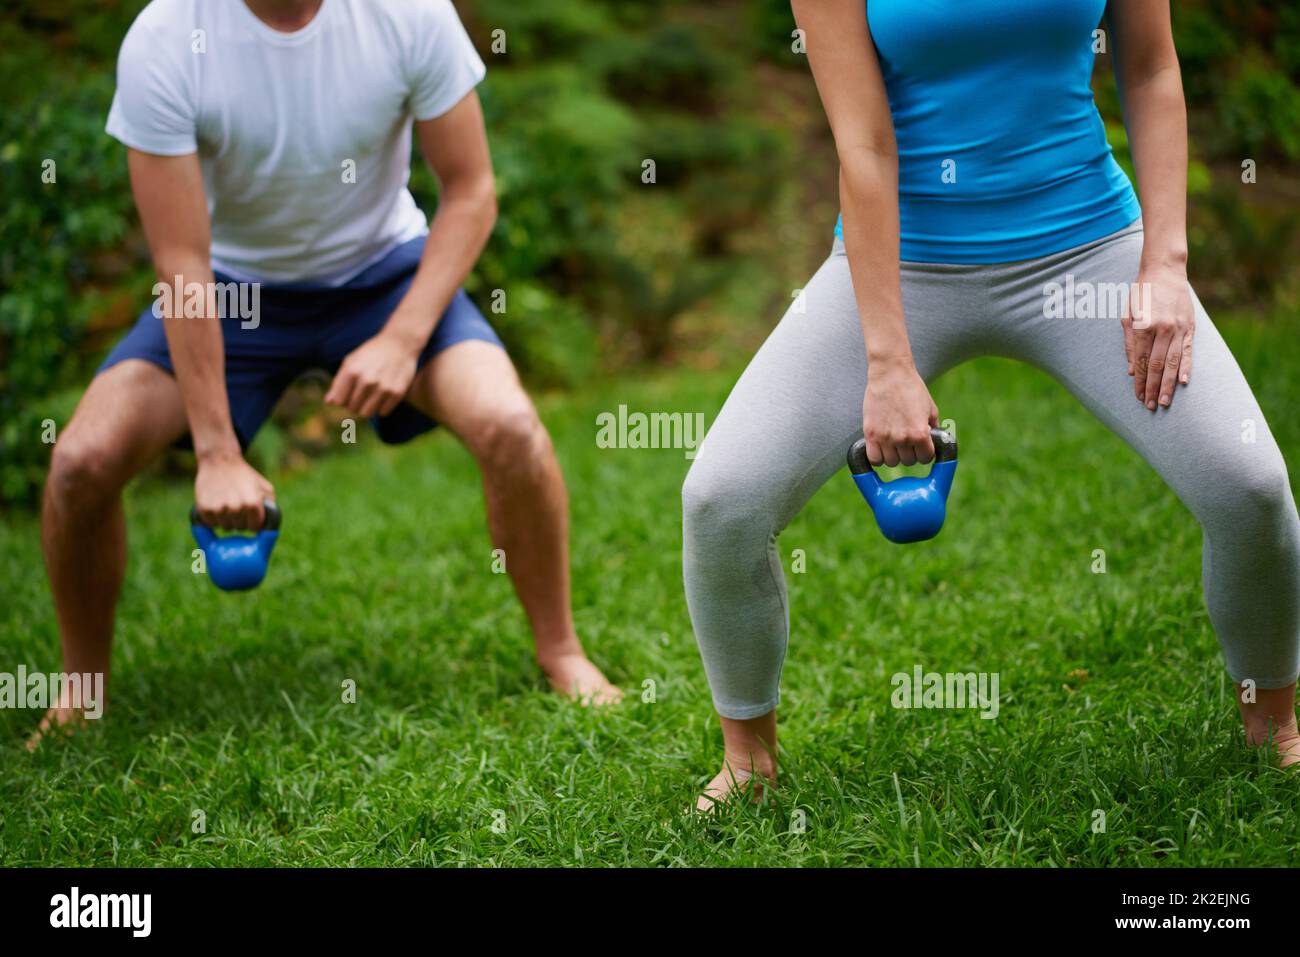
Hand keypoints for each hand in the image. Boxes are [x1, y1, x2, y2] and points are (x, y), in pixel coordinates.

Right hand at [194, 453, 274, 529]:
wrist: (219, 461)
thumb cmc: (244, 475)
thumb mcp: (265, 487)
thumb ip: (270, 507)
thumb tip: (270, 527)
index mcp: (253, 503)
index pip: (255, 527)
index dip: (253, 522)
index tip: (251, 516)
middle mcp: (236, 507)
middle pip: (240, 528)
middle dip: (241, 520)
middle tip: (238, 506)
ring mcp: (219, 508)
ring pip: (225, 527)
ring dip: (227, 520)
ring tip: (227, 504)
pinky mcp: (204, 508)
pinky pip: (211, 523)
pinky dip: (213, 518)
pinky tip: (216, 504)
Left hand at [324, 331, 419, 417]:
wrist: (399, 344)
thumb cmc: (370, 353)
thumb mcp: (351, 362)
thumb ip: (338, 383)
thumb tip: (328, 403)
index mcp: (352, 371)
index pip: (339, 402)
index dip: (342, 398)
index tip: (349, 391)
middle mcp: (367, 380)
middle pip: (352, 409)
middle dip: (355, 403)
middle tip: (362, 391)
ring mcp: (383, 387)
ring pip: (367, 414)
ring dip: (367, 407)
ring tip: (371, 395)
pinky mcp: (397, 393)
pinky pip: (383, 412)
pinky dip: (382, 406)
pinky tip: (384, 393)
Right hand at [863, 357, 938, 465]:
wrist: (890, 374)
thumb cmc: (912, 388)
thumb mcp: (931, 408)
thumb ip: (933, 428)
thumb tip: (934, 443)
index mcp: (920, 432)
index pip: (926, 458)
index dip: (925, 453)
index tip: (922, 447)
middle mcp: (903, 438)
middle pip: (908, 461)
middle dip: (910, 453)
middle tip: (907, 442)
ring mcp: (885, 437)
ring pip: (891, 462)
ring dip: (894, 455)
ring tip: (894, 443)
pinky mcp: (871, 434)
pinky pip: (874, 458)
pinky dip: (878, 457)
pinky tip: (881, 448)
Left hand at [1123, 266, 1194, 409]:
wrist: (1165, 271)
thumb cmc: (1141, 294)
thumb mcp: (1126, 315)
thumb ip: (1128, 343)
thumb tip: (1130, 371)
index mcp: (1143, 327)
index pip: (1140, 362)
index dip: (1138, 382)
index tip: (1137, 396)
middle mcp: (1162, 329)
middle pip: (1156, 366)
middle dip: (1152, 388)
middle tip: (1150, 406)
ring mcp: (1178, 328)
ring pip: (1173, 363)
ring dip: (1168, 384)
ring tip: (1164, 402)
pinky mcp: (1190, 326)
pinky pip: (1188, 351)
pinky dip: (1186, 368)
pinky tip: (1183, 383)